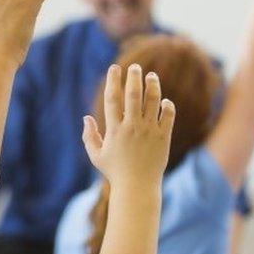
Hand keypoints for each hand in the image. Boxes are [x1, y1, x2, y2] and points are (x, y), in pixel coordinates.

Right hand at [82, 65, 175, 188]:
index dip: (113, 81)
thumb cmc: (115, 172)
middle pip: (134, 94)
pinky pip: (168, 115)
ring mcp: (149, 131)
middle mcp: (132, 127)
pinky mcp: (163, 137)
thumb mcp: (96, 155)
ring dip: (153, 85)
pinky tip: (164, 101)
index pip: (113, 98)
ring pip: (153, 101)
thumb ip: (89, 136)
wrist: (137, 187)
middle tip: (135, 67)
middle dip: (134, 77)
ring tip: (151, 76)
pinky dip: (167, 105)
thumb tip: (86, 118)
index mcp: (114, 129)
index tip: (114, 68)